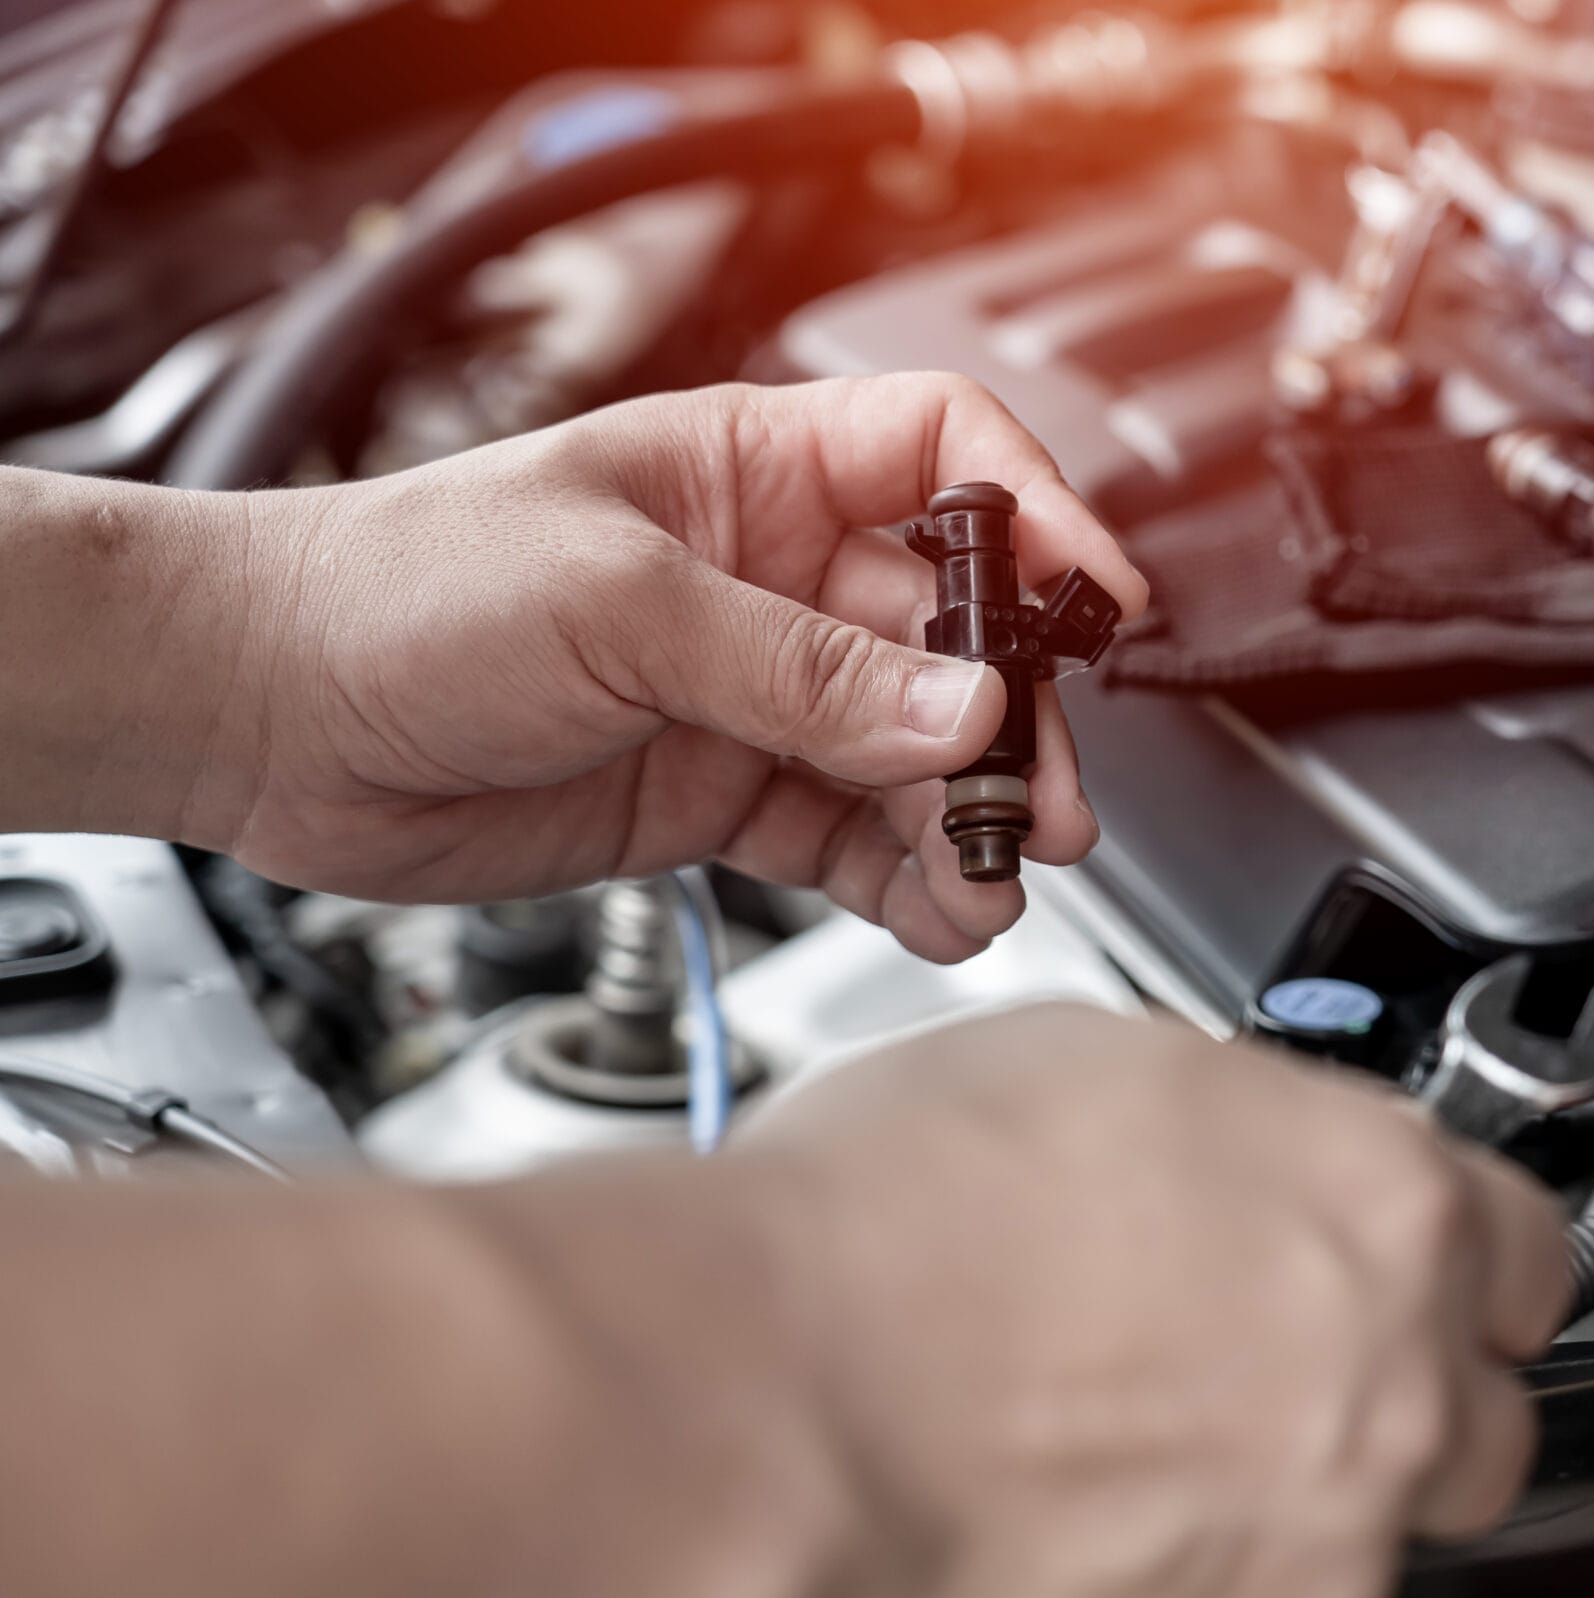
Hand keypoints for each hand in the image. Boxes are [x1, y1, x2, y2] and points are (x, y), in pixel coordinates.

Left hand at [215, 376, 1147, 960]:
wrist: (265, 716)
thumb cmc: (398, 592)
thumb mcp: (617, 604)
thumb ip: (795, 667)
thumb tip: (954, 711)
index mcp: (755, 472)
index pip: (947, 455)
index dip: (1038, 513)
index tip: (1095, 596)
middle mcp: (775, 579)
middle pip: (955, 636)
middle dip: (1012, 720)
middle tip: (1040, 799)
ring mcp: (754, 693)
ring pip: (912, 756)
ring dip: (965, 819)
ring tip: (990, 879)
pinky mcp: (722, 794)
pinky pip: (850, 839)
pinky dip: (905, 882)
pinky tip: (936, 913)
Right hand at [536, 1006, 1569, 1597]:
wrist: (753, 1432)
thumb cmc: (876, 1244)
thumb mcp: (1087, 1070)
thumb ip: (1234, 1127)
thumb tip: (1235, 1150)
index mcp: (1383, 1213)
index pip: (1525, 1248)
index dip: (1456, 1257)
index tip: (1411, 1266)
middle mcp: (1387, 1401)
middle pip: (1469, 1418)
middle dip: (1394, 1396)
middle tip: (1249, 1370)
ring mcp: (1319, 1569)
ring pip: (1354, 1543)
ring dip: (1269, 1499)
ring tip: (1096, 1458)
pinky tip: (1062, 1546)